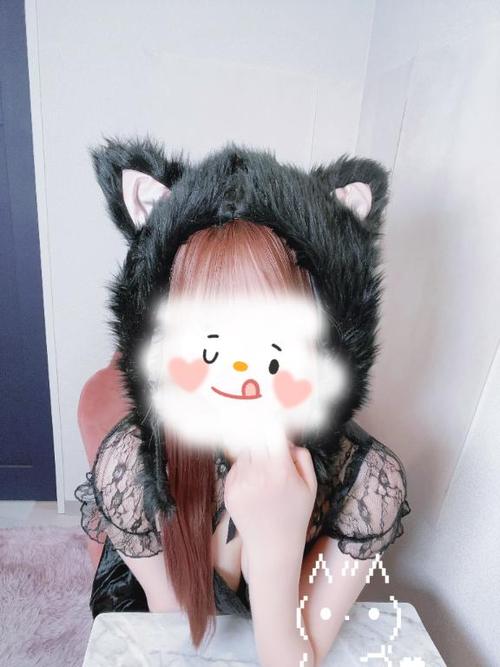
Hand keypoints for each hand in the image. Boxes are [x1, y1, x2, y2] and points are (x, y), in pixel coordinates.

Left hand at [223, 439, 317, 563]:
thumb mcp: (310, 486)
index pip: (273, 432)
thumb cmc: (295, 514)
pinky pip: (235, 467)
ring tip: (265, 473)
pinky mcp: (229, 491)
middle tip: (270, 449)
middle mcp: (259, 475)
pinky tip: (255, 485)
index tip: (277, 429)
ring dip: (254, 454)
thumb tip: (287, 438)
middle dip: (264, 440)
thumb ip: (302, 456)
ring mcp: (241, 483)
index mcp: (281, 471)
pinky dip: (244, 469)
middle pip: (256, 438)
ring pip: (244, 451)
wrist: (273, 546)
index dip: (275, 428)